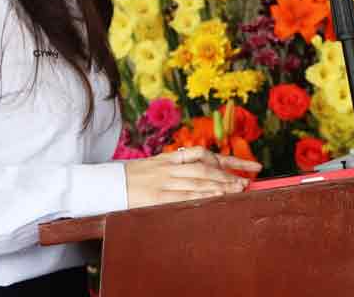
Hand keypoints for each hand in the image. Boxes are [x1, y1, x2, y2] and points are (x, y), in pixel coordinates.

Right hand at [123, 146, 262, 207]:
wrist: (105, 184)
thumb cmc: (130, 177)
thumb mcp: (153, 165)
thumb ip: (175, 165)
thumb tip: (201, 167)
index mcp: (169, 158)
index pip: (204, 155)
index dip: (229, 159)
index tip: (249, 165)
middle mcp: (169, 167)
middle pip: (205, 168)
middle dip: (227, 175)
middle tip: (245, 181)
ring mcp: (163, 181)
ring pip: (198, 181)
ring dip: (219, 186)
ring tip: (237, 190)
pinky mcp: (157, 197)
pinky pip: (184, 196)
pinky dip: (201, 197)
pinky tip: (214, 200)